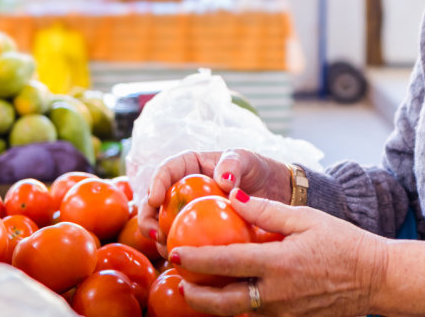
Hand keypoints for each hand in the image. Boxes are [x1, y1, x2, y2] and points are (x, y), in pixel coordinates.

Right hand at [138, 149, 292, 251]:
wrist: (277, 192)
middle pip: (156, 202)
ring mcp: (191, 212)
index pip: (166, 170)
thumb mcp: (247, 160)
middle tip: (155, 233)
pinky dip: (182, 253)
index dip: (155, 183)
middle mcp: (185, 189)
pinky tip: (185, 264)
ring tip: (167, 251)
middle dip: (148, 218)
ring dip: (160, 239)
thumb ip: (233, 164)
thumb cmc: (259, 170)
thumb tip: (222, 181)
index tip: (155, 199)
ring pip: (165, 225)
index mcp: (191, 166)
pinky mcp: (199, 232)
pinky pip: (185, 242)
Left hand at [172, 189, 387, 316]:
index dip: (195, 259)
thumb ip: (267, 211)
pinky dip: (241, 308)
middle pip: (222, 302)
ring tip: (199, 291)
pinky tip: (235, 295)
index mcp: (277, 263)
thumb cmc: (344, 243)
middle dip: (196, 295)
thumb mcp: (306, 218)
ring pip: (238, 313)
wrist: (375, 278)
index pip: (225, 262)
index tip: (175, 253)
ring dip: (215, 304)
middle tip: (180, 281)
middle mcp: (275, 294)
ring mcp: (283, 313)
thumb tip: (235, 197)